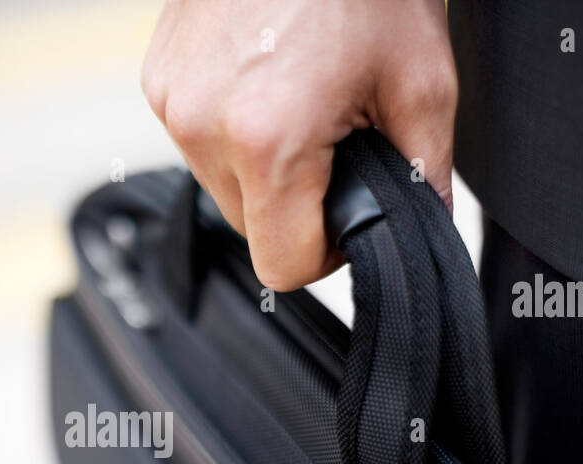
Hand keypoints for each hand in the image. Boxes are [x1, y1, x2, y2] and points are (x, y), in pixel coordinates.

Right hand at [141, 0, 456, 290]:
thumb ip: (424, 177)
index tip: (347, 215)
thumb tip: (421, 227)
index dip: (326, 254)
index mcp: (268, 139)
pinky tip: (267, 79)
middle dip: (297, 202)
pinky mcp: (158, 78)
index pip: (283, 267)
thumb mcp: (422, 83)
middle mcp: (203, 124)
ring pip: (224, 187)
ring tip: (300, 100)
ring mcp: (171, 100)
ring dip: (264, 166)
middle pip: (252, 228)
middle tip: (334, 139)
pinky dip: (234, 127)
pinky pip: (200, 139)